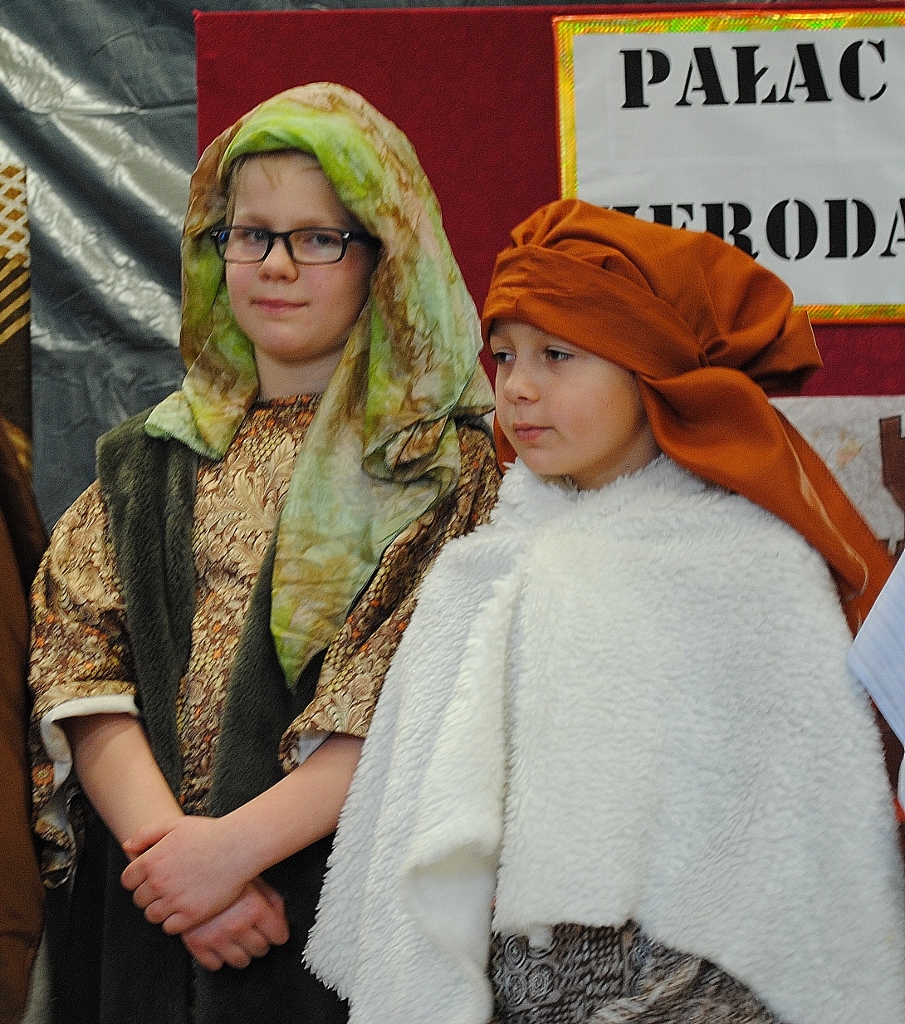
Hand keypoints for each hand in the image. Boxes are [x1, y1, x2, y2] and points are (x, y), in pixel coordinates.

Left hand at [121, 815, 251, 933]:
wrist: (239, 847)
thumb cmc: (210, 834)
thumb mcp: (176, 825)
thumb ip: (147, 834)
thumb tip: (127, 846)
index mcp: (151, 861)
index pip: (128, 880)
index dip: (139, 878)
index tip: (152, 876)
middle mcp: (158, 883)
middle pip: (139, 899)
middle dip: (150, 894)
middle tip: (169, 886)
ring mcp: (173, 901)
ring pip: (152, 915)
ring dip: (161, 909)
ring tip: (178, 897)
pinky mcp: (190, 916)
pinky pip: (169, 927)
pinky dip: (174, 921)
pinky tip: (186, 907)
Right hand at [182, 877, 289, 970]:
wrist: (189, 870)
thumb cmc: (222, 871)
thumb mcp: (254, 879)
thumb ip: (271, 899)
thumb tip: (280, 917)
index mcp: (254, 909)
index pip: (279, 936)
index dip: (278, 932)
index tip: (275, 931)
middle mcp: (237, 926)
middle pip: (261, 949)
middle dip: (261, 940)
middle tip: (255, 931)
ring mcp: (217, 938)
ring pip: (241, 961)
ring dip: (243, 952)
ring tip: (239, 938)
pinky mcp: (197, 945)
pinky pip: (215, 965)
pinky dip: (219, 957)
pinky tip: (220, 943)